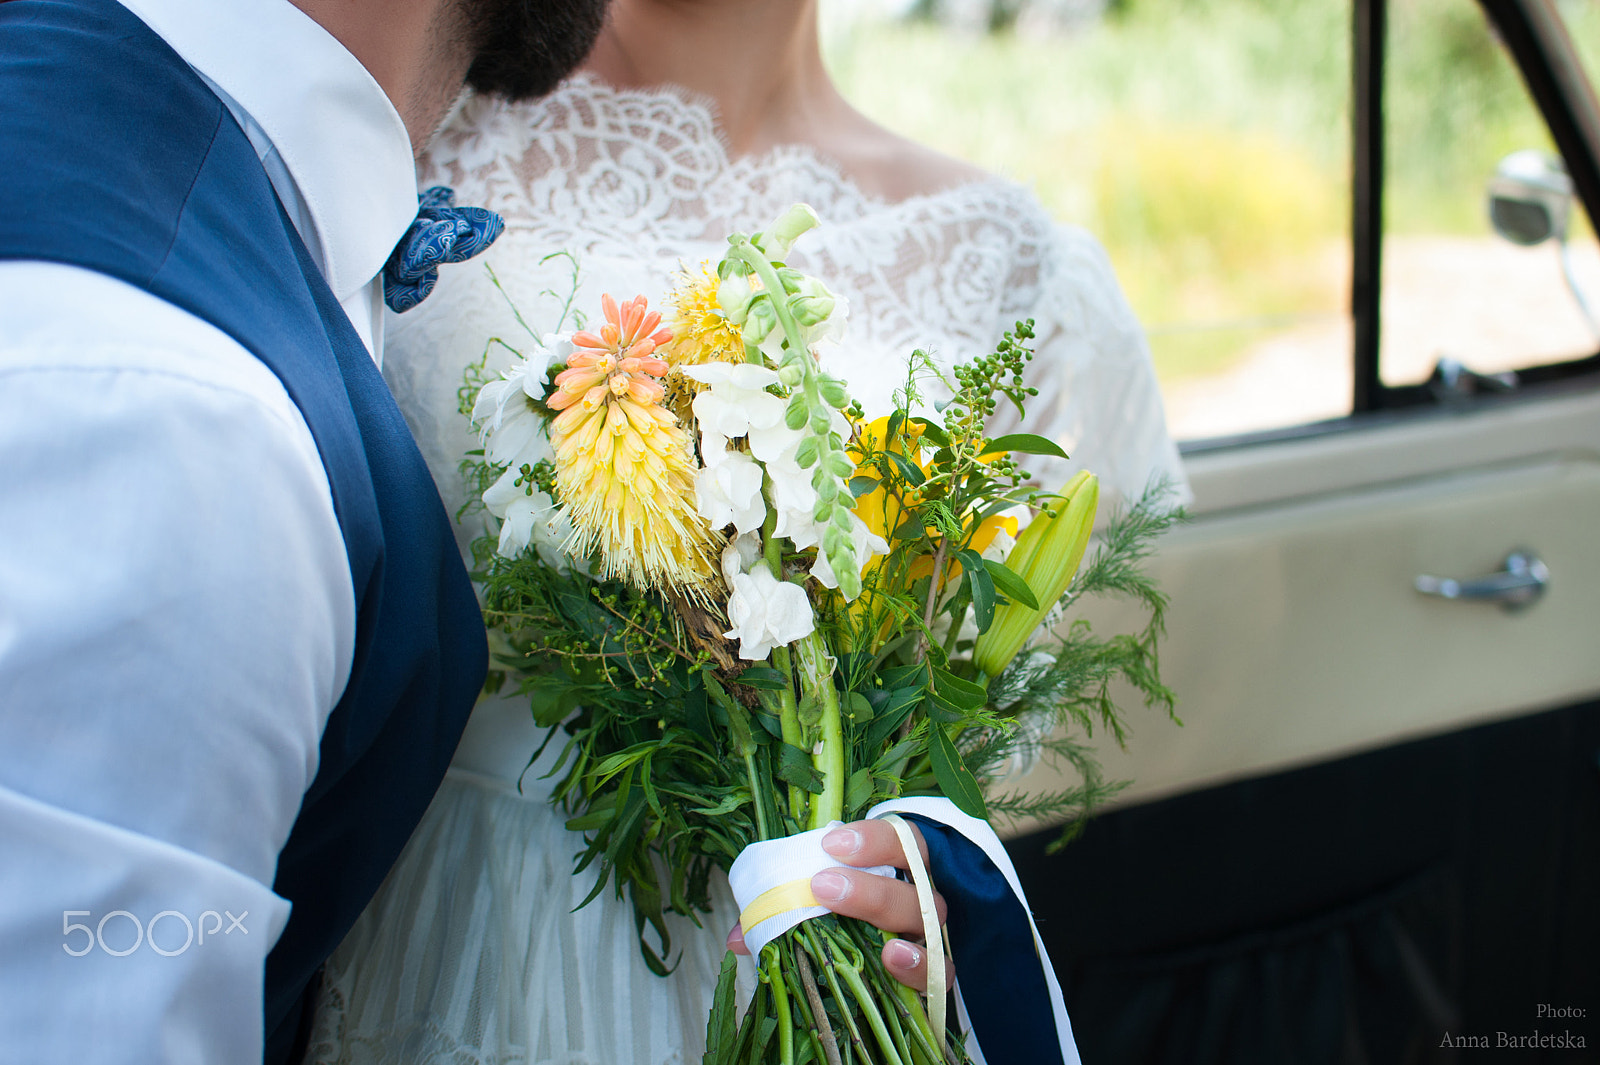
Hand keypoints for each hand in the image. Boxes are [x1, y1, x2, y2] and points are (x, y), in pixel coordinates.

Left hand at [726, 820, 948, 991]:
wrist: (881, 967)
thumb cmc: (846, 921)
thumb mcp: (814, 907)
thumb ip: (782, 913)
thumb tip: (738, 937)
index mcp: (899, 865)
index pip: (900, 839)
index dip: (872, 839)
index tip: (830, 842)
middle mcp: (921, 892)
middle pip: (914, 878)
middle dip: (869, 884)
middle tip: (822, 885)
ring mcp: (930, 931)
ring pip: (926, 917)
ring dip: (890, 921)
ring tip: (861, 928)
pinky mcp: (934, 972)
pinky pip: (938, 970)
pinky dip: (918, 966)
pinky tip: (892, 960)